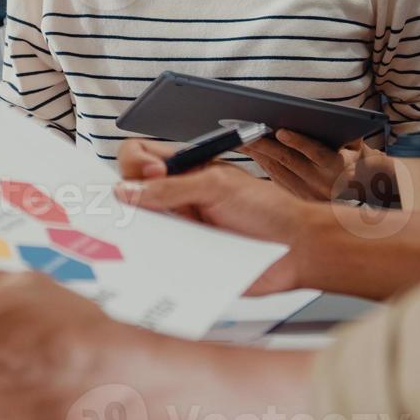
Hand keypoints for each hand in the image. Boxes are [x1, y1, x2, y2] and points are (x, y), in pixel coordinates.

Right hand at [116, 140, 316, 294]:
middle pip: (129, 195)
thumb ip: (171, 187)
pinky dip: (153, 260)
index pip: (138, 158)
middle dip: (128, 199)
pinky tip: (164, 257)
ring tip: (155, 233)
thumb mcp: (217, 187)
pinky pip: (156, 262)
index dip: (136, 164)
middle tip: (146, 206)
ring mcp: (178, 231)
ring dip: (140, 231)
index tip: (154, 173)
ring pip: (138, 230)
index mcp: (183, 172)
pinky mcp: (184, 260)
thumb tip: (125, 190)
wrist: (294, 247)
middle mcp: (175, 200)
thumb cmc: (265, 209)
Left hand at [248, 131, 394, 204]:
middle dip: (265, 145)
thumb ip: (344, 132)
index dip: (299, 142)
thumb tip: (322, 117)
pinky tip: (251, 152)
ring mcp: (309, 195)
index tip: (281, 131)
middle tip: (245, 131)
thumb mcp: (357, 143)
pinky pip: (275, 180)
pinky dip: (262, 164)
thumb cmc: (356, 157)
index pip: (317, 153)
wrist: (364, 190)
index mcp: (339, 167)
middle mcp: (323, 184)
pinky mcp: (298, 200)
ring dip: (258, 154)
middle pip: (288, 161)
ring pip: (277, 171)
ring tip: (241, 138)